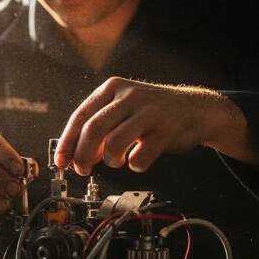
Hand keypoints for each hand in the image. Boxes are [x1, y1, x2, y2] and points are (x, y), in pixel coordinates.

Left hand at [54, 77, 256, 174]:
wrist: (197, 109)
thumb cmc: (153, 113)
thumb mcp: (122, 111)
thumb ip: (99, 129)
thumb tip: (76, 156)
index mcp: (112, 89)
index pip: (80, 116)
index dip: (67, 142)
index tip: (61, 162)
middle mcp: (129, 96)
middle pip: (93, 129)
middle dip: (82, 155)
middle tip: (82, 170)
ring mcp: (149, 112)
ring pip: (114, 143)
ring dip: (110, 160)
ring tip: (117, 160)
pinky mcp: (166, 130)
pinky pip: (139, 157)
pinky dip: (135, 164)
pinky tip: (139, 158)